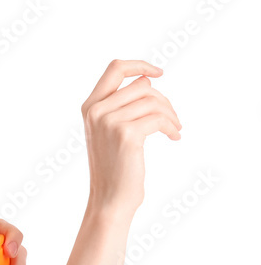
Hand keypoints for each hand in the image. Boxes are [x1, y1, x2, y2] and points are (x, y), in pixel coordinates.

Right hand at [83, 59, 181, 216]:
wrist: (110, 200)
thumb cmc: (114, 168)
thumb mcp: (109, 132)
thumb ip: (118, 106)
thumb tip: (147, 80)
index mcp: (90, 107)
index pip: (116, 68)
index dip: (140, 65)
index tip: (158, 73)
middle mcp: (96, 111)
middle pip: (141, 85)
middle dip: (162, 99)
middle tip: (171, 118)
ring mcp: (109, 122)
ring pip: (152, 101)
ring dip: (170, 114)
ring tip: (174, 129)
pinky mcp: (126, 134)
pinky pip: (159, 118)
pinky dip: (171, 127)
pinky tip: (174, 137)